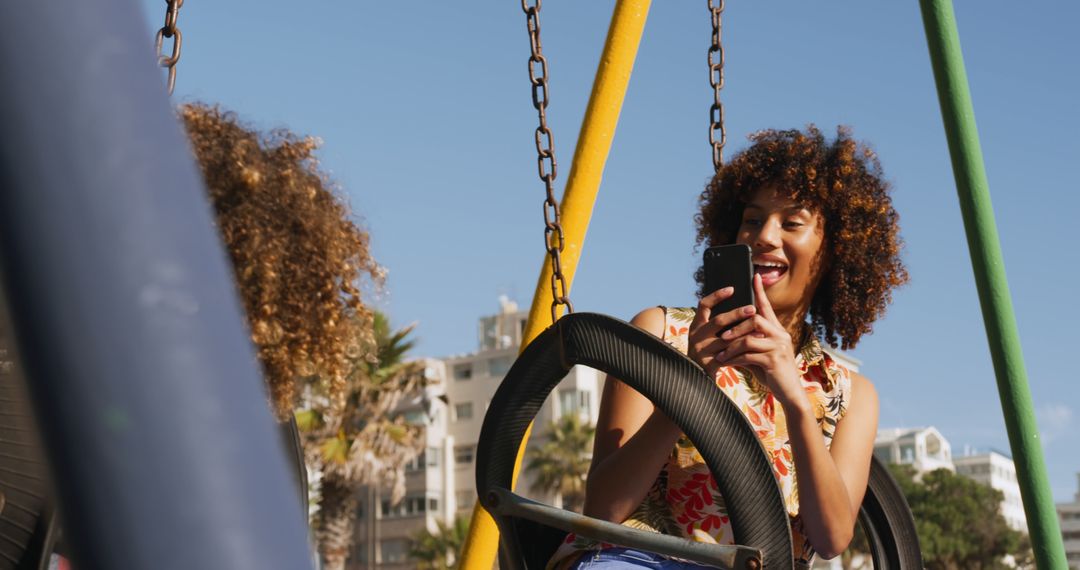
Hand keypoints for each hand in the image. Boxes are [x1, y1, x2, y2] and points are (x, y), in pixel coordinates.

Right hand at [688, 285, 756, 378]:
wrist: (697, 381)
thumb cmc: (708, 355)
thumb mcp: (706, 338)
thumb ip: (717, 325)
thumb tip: (739, 307)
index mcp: (695, 326)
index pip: (703, 305)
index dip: (717, 296)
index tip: (732, 288)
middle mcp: (695, 336)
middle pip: (718, 321)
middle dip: (737, 314)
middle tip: (753, 308)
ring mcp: (700, 350)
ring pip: (726, 339)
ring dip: (745, 334)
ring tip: (761, 330)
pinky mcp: (707, 364)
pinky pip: (728, 356)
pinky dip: (742, 352)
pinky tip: (754, 350)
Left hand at [712, 274, 807, 410]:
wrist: (790, 393)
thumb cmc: (773, 373)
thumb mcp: (760, 355)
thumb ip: (748, 344)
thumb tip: (729, 335)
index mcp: (777, 331)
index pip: (767, 307)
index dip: (760, 292)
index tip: (754, 277)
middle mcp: (780, 335)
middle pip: (755, 319)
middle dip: (736, 326)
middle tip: (722, 336)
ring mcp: (779, 347)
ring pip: (749, 338)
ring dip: (732, 346)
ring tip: (720, 354)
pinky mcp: (774, 361)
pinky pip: (749, 355)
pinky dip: (734, 359)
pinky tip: (726, 363)